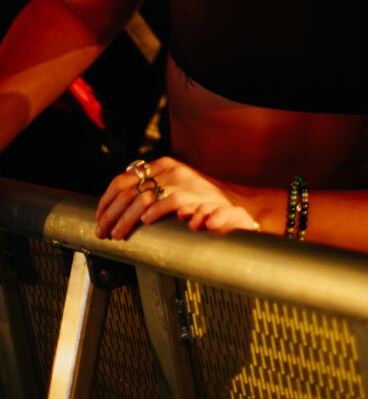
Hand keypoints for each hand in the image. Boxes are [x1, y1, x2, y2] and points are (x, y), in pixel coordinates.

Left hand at [95, 156, 260, 239]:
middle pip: (127, 190)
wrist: (236, 203)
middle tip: (102, 231)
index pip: (122, 179)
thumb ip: (154, 186)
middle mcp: (169, 170)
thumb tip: (120, 202)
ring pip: (141, 198)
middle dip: (110, 215)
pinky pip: (166, 202)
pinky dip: (152, 213)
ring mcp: (181, 181)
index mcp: (162, 164)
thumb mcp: (176, 184)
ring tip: (118, 234)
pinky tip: (145, 223)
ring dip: (125, 219)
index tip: (99, 217)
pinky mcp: (192, 195)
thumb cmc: (203, 198)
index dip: (106, 201)